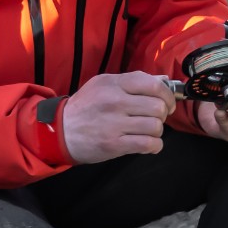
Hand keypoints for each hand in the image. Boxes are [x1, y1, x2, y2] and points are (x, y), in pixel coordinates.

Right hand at [60, 71, 175, 162]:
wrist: (60, 130)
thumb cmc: (86, 106)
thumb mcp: (104, 85)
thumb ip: (133, 81)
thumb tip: (163, 81)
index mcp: (114, 84)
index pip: (153, 85)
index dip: (167, 95)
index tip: (167, 103)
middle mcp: (114, 102)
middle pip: (157, 107)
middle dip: (162, 114)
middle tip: (156, 118)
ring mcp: (114, 124)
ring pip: (155, 127)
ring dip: (157, 131)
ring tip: (148, 131)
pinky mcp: (113, 144)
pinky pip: (147, 144)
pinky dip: (154, 146)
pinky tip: (149, 144)